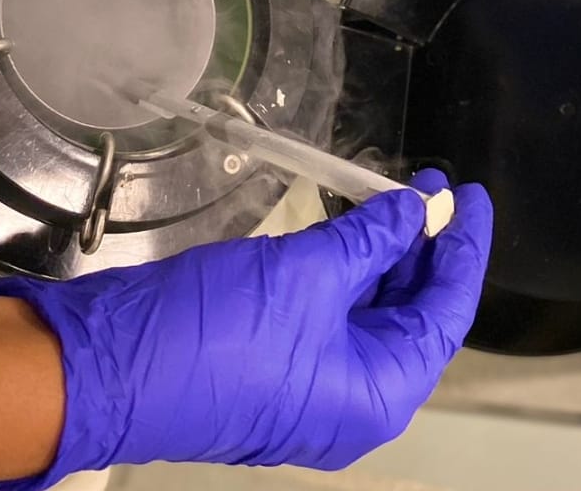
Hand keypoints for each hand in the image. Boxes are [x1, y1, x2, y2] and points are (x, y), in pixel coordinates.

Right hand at [0, 171, 492, 490]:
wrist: (111, 368)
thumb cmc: (216, 333)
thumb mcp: (307, 274)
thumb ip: (369, 240)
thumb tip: (408, 213)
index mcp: (379, 393)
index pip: (445, 314)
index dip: (462, 250)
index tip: (470, 198)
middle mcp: (354, 396)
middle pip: (410, 313)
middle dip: (422, 246)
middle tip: (430, 185)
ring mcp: (314, 382)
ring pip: (368, 309)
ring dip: (382, 252)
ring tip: (393, 193)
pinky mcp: (278, 360)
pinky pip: (330, 311)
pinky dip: (344, 267)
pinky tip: (350, 222)